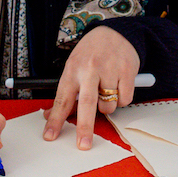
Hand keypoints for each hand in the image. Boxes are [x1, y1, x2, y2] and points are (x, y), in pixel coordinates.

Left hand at [45, 26, 138, 149]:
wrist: (116, 32)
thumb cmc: (92, 52)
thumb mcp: (74, 67)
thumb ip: (66, 93)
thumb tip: (51, 116)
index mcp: (73, 70)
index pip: (62, 99)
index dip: (56, 120)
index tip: (50, 135)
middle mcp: (90, 70)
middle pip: (87, 104)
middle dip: (84, 127)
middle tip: (83, 144)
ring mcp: (109, 70)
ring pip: (108, 105)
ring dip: (107, 106)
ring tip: (106, 91)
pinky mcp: (127, 71)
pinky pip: (124, 100)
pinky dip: (122, 99)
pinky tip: (118, 86)